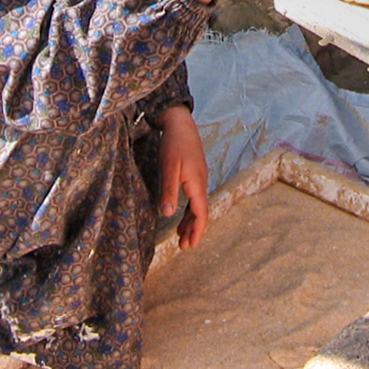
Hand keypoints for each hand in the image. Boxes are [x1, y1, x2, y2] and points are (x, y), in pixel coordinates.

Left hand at [155, 105, 208, 249]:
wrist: (180, 123)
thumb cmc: (173, 145)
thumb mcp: (168, 169)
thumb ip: (168, 192)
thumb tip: (167, 214)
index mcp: (197, 184)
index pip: (201, 213)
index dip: (197, 231)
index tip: (191, 245)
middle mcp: (201, 183)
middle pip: (200, 212)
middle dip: (193, 230)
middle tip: (184, 245)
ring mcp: (199, 178)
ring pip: (197, 204)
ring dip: (191, 220)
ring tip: (181, 234)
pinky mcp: (194, 173)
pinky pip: (194, 197)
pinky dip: (189, 209)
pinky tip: (181, 212)